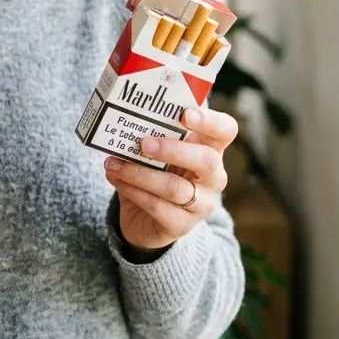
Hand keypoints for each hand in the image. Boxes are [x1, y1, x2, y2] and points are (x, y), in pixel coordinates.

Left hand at [104, 105, 237, 252]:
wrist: (146, 219)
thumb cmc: (156, 173)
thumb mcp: (158, 151)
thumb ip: (153, 133)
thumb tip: (126, 112)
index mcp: (211, 149)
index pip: (225, 130)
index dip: (210, 121)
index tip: (185, 114)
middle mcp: (213, 177)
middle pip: (206, 160)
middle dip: (172, 150)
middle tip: (142, 143)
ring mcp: (201, 204)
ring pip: (175, 187)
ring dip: (139, 173)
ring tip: (112, 163)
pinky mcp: (181, 225)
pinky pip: (157, 206)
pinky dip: (131, 190)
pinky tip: (114, 178)